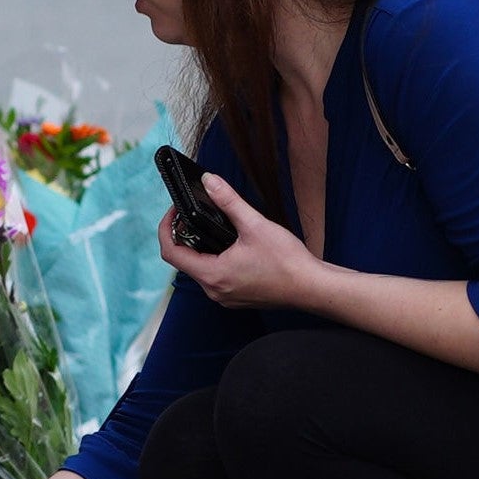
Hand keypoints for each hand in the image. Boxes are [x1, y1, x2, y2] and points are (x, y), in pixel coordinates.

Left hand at [160, 172, 324, 311]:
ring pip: (201, 270)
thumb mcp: (255, 225)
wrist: (312, 287)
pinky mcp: (238, 297)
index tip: (173, 212)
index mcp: (213, 275)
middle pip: (184, 262)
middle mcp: (214, 291)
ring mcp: (226, 297)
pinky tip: (231, 246)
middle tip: (192, 214)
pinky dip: (216, 260)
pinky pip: (217, 278)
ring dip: (201, 248)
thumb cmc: (287, 262)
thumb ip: (228, 201)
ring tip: (213, 227)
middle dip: (184, 236)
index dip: (166, 229)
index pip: (171, 253)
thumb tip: (209, 181)